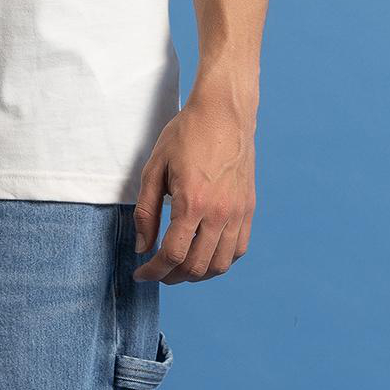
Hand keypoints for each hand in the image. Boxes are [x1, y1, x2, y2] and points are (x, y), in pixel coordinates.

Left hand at [132, 92, 256, 282]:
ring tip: (179, 266)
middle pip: (196, 267)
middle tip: (157, 271)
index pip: (172, 255)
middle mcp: (219, 213)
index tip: (141, 274)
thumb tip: (142, 247)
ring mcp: (238, 213)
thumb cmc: (186, 135)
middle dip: (171, 276)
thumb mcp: (154, 169)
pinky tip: (204, 254)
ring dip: (196, 274)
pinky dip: (219, 261)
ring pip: (219, 265)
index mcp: (192, 203)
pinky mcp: (248, 209)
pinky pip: (238, 250)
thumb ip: (145, 212)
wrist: (224, 113)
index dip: (153, 272)